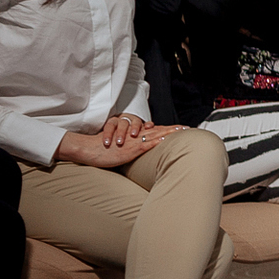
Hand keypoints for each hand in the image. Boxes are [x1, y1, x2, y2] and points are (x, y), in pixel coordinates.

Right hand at [55, 123, 183, 167]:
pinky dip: (155, 141)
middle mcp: (135, 137)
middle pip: (158, 130)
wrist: (89, 149)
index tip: (183, 128)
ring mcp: (133, 142)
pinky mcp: (128, 149)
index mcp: (135, 136)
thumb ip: (133, 146)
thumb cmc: (104, 151)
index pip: (155, 131)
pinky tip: (164, 139)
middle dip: (174, 129)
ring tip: (181, 131)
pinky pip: (144, 144)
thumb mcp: (122, 147)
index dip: (169, 129)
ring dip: (169, 132)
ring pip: (154, 135)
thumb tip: (144, 149)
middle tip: (189, 128)